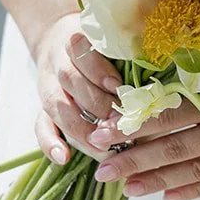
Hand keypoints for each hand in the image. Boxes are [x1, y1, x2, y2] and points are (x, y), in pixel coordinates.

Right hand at [32, 14, 120, 165]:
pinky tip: (63, 158)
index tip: (118, 87)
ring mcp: (49, 88)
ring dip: (79, 127)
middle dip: (96, 104)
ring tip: (103, 146)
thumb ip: (131, 62)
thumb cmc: (102, 48)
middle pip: (71, 81)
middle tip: (119, 122)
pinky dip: (50, 143)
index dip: (99, 71)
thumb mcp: (114, 44)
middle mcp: (59, 64)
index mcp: (77, 41)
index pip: (82, 53)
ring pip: (56, 106)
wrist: (60, 42)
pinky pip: (40, 126)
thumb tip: (158, 89)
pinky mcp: (43, 109)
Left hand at [90, 102, 199, 199]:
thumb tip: (138, 95)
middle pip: (174, 145)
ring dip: (158, 180)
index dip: (133, 124)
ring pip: (192, 168)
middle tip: (104, 171)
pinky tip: (167, 197)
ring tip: (128, 189)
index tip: (102, 132)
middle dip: (135, 159)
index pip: (166, 112)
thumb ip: (188, 82)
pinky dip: (191, 191)